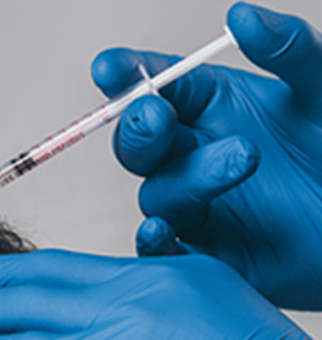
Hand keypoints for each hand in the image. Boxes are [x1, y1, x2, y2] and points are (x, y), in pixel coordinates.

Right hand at [91, 3, 321, 310]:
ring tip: (245, 159)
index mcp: (214, 107)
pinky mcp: (201, 255)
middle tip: (155, 116)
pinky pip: (161, 252)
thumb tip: (241, 15)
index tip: (109, 68)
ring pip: (157, 193)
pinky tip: (161, 230)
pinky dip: (153, 242)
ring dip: (188, 176)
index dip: (128, 76)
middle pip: (140, 143)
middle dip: (139, 128)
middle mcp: (193, 155)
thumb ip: (290, 51)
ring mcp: (194, 206)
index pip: (157, 84)